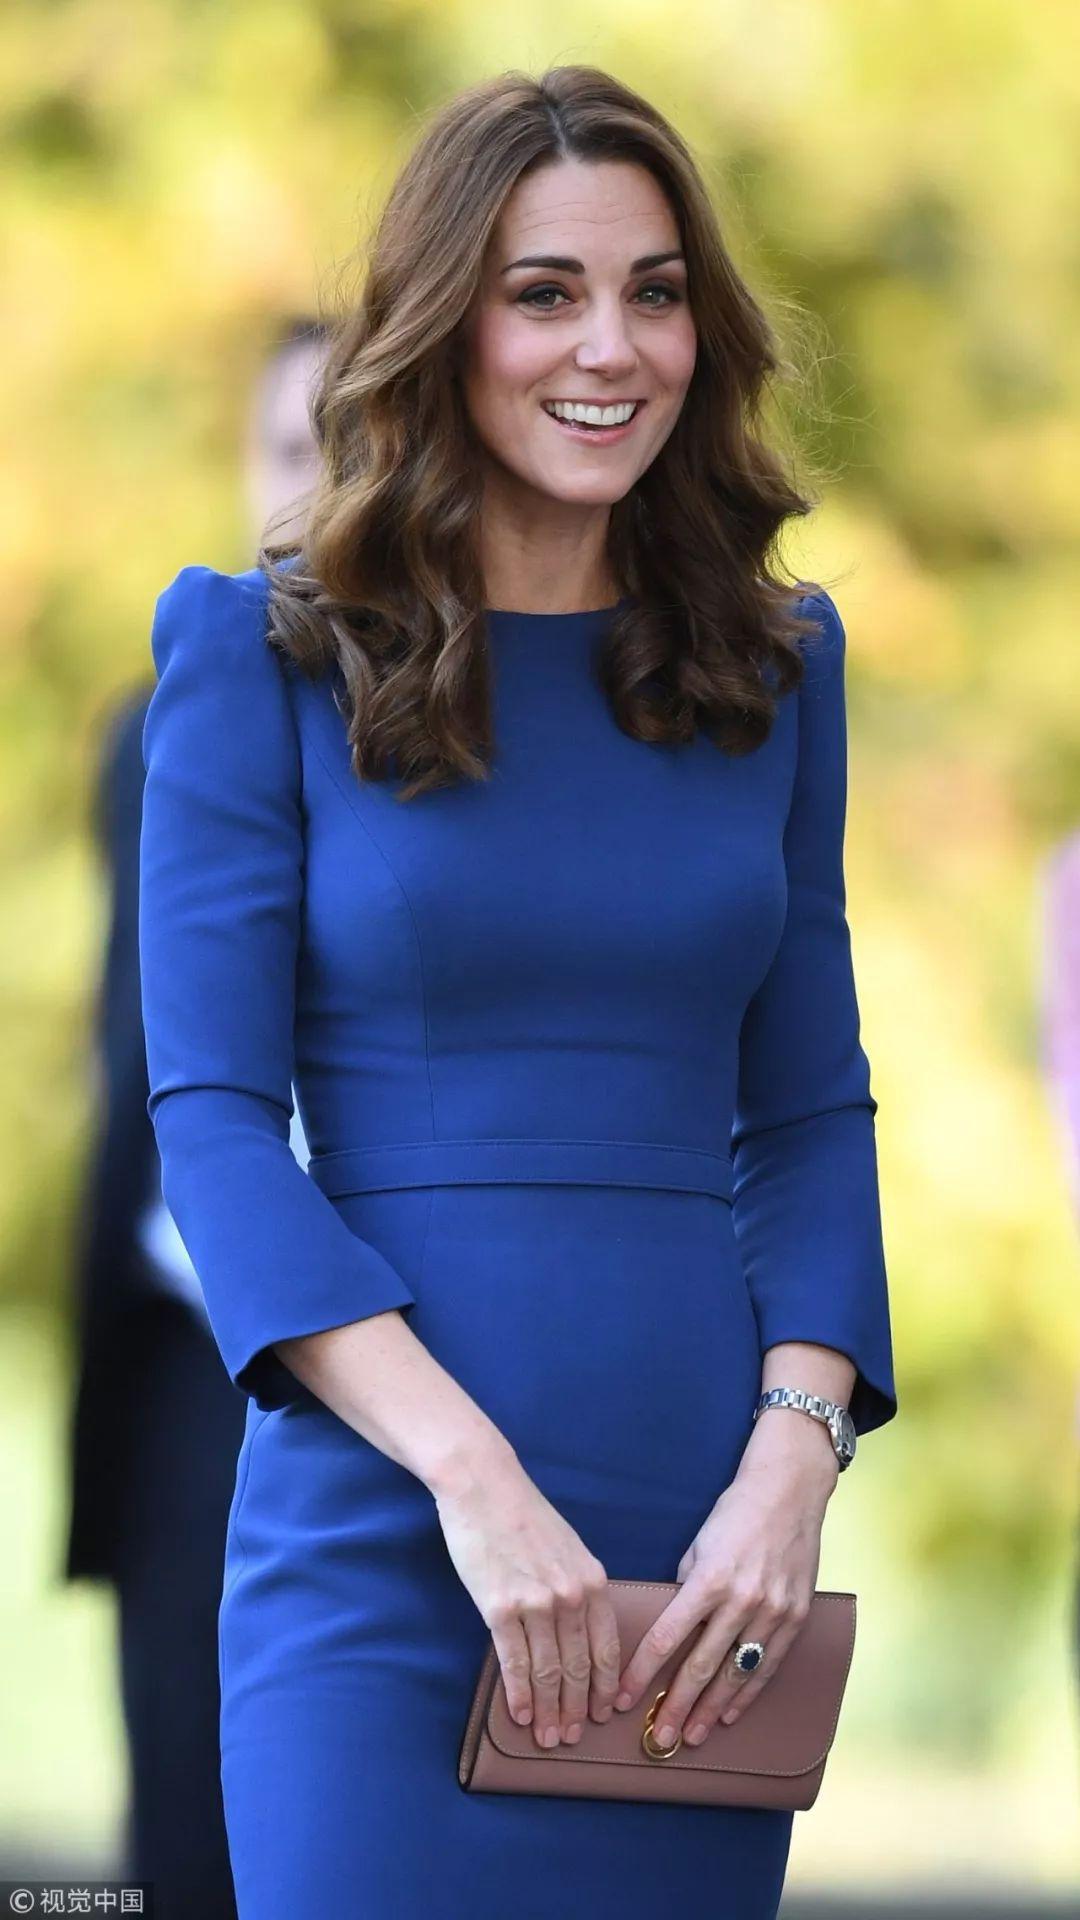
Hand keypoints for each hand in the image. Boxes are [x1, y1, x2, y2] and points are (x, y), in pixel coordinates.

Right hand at [434, 1451, 620, 1751]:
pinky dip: (519, 1694)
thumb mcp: (568, 1549)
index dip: (606, 1688)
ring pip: (548, 1672)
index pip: (607, 1649)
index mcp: (593, 1581)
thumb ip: (579, 1589)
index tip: (604, 1714)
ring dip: (549, 1711)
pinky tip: (521, 1714)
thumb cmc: (524, 1515)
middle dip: (578, 1709)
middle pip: (579, 1668)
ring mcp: (536, 1602)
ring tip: (548, 1737)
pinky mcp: (499, 1606)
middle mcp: (570, 1596)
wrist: (483, 1485)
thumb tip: (580, 1634)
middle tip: (573, 1738)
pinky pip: (513, 1661)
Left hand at [612, 1421, 835, 1748]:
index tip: (623, 1699)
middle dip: (677, 1706)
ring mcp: (771, 1611)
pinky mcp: (795, 1617)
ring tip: (691, 1736)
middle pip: (701, 1666)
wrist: (789, 1492)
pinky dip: (747, 1693)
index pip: (667, 1638)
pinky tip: (731, 1714)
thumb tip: (672, 1626)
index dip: (643, 1673)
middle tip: (658, 1739)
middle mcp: (741, 1600)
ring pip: (735, 1674)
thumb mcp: (698, 1545)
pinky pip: (768, 1666)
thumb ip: (685, 1588)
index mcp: (708, 1580)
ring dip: (712, 1710)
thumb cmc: (735, 1514)